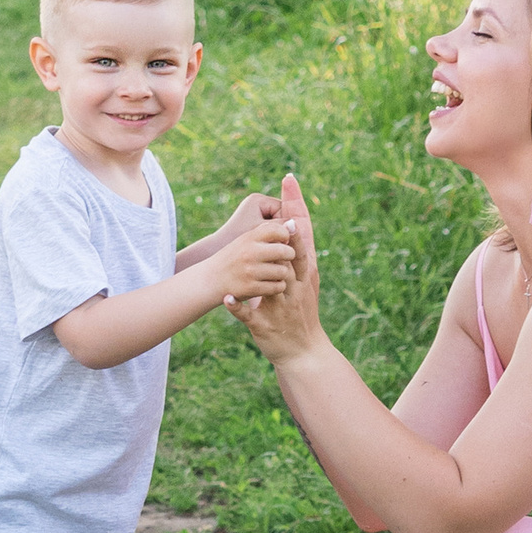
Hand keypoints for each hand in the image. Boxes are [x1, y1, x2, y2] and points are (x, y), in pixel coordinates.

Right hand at [197, 212, 296, 310]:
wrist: (212, 279)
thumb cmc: (235, 257)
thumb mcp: (245, 239)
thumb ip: (267, 232)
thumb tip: (293, 224)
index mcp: (249, 237)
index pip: (279, 230)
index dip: (286, 236)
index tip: (283, 242)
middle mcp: (250, 253)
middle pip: (285, 252)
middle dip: (290, 256)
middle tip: (285, 259)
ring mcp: (250, 271)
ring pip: (283, 271)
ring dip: (283, 273)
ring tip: (277, 272)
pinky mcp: (251, 288)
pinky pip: (277, 287)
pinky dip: (278, 286)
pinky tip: (271, 283)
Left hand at [231, 172, 323, 361]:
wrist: (304, 353)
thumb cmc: (301, 316)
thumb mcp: (301, 285)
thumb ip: (294, 259)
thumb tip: (289, 227)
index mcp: (304, 274)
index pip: (301, 235)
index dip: (296, 206)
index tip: (290, 179)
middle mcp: (297, 286)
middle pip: (293, 249)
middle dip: (288, 223)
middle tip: (283, 192)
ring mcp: (282, 305)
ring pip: (275, 280)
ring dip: (265, 265)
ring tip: (254, 245)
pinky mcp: (266, 325)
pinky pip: (250, 315)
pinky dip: (238, 307)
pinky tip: (227, 297)